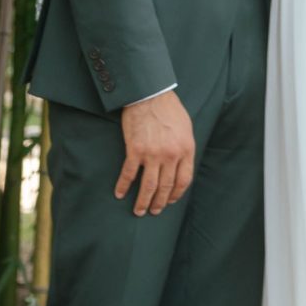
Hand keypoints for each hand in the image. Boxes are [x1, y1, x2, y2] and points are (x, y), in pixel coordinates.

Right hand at [116, 89, 194, 215]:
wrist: (150, 94)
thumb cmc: (169, 108)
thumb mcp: (186, 128)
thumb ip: (184, 147)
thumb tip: (181, 164)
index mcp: (186, 150)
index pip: (183, 181)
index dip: (176, 194)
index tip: (169, 201)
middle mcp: (171, 155)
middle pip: (165, 187)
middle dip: (159, 203)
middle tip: (153, 211)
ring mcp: (153, 154)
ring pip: (148, 186)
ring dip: (143, 201)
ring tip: (139, 211)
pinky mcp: (135, 150)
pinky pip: (129, 174)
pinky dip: (124, 186)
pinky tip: (119, 193)